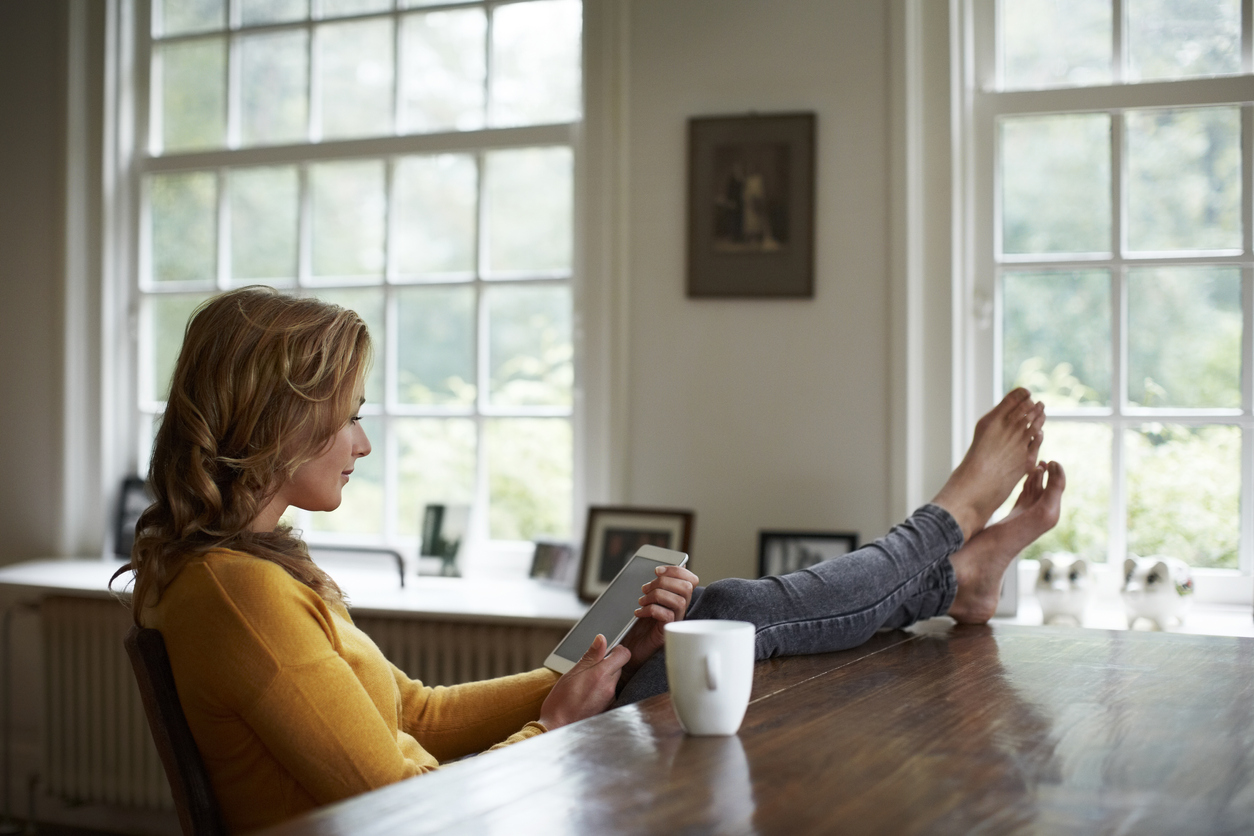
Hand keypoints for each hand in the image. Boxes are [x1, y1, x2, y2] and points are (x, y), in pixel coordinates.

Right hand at [539, 634, 630, 729]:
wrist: (558, 727)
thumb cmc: (561, 700)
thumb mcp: (573, 673)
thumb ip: (590, 655)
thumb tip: (601, 639)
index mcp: (601, 674)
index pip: (623, 655)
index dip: (616, 650)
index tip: (607, 651)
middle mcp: (609, 687)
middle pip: (618, 667)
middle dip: (607, 664)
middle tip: (590, 668)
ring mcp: (610, 699)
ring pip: (614, 680)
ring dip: (604, 678)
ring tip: (586, 684)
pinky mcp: (608, 708)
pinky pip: (610, 693)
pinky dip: (602, 690)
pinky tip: (588, 694)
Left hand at [618, 564, 699, 680]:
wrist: (630, 649)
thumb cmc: (638, 626)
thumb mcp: (647, 601)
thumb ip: (656, 587)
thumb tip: (660, 571)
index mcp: (677, 599)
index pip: (691, 579)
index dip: (676, 570)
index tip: (657, 571)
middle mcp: (680, 610)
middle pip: (686, 587)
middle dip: (664, 582)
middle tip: (646, 589)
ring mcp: (675, 622)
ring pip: (678, 600)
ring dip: (656, 595)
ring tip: (641, 601)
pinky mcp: (667, 632)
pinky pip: (667, 615)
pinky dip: (651, 609)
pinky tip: (640, 613)